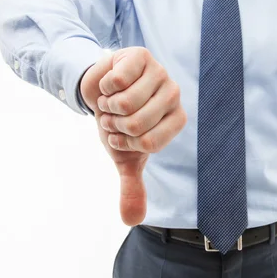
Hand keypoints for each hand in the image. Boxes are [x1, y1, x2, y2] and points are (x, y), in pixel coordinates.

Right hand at [80, 47, 186, 224]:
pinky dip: (103, 86)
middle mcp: (174, 95)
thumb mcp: (124, 155)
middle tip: (115, 115)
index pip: (148, 143)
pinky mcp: (141, 56)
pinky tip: (109, 83)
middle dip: (114, 124)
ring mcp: (160, 73)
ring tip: (111, 101)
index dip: (124, 142)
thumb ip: (132, 187)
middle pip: (136, 123)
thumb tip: (132, 221)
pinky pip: (116, 81)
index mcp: (176, 119)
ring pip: (125, 102)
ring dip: (107, 106)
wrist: (100, 89)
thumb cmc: (118, 121)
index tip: (122, 134)